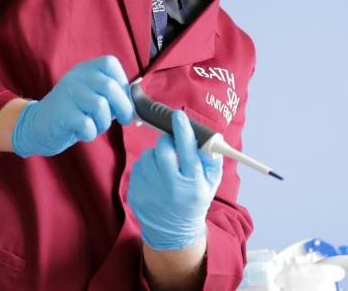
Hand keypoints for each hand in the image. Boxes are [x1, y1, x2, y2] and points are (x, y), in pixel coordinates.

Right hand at [11, 55, 134, 156]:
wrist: (37, 126)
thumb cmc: (73, 113)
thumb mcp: (93, 98)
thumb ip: (114, 97)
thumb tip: (143, 105)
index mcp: (86, 69)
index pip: (111, 64)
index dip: (123, 83)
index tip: (123, 101)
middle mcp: (76, 76)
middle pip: (111, 87)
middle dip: (123, 108)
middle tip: (124, 120)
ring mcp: (67, 93)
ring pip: (101, 107)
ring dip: (103, 123)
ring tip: (94, 126)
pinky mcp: (61, 112)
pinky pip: (88, 124)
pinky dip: (90, 133)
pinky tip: (82, 133)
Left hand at [128, 110, 222, 249]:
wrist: (173, 232)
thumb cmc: (194, 200)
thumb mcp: (211, 183)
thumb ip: (211, 160)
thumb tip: (207, 138)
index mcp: (193, 184)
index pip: (187, 151)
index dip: (182, 131)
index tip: (178, 116)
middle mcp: (171, 188)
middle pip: (163, 149)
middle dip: (168, 142)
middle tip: (173, 146)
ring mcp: (150, 192)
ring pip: (148, 155)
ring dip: (157, 155)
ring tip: (165, 167)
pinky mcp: (135, 194)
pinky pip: (138, 166)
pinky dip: (147, 166)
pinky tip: (155, 176)